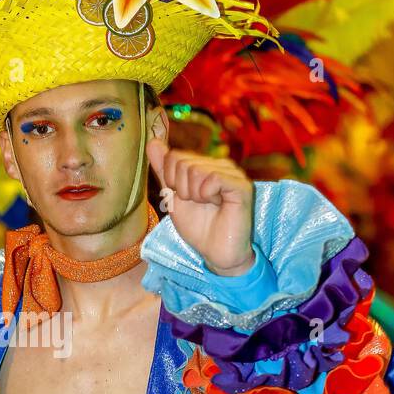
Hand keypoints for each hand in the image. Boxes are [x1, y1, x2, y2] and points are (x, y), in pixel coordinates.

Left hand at [147, 139, 254, 275]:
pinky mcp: (241, 185)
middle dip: (182, 189)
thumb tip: (152, 141)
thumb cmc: (198, 226)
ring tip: (208, 204)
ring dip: (194, 194)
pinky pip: (213, 178)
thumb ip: (164, 170)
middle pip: (183, 162)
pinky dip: (207, 194)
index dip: (171, 180)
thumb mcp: (174, 196)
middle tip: (198, 203)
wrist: (216, 252)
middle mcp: (220, 165)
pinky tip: (217, 204)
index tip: (184, 197)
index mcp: (205, 165)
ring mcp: (232, 173)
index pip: (174, 156)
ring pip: (196, 169)